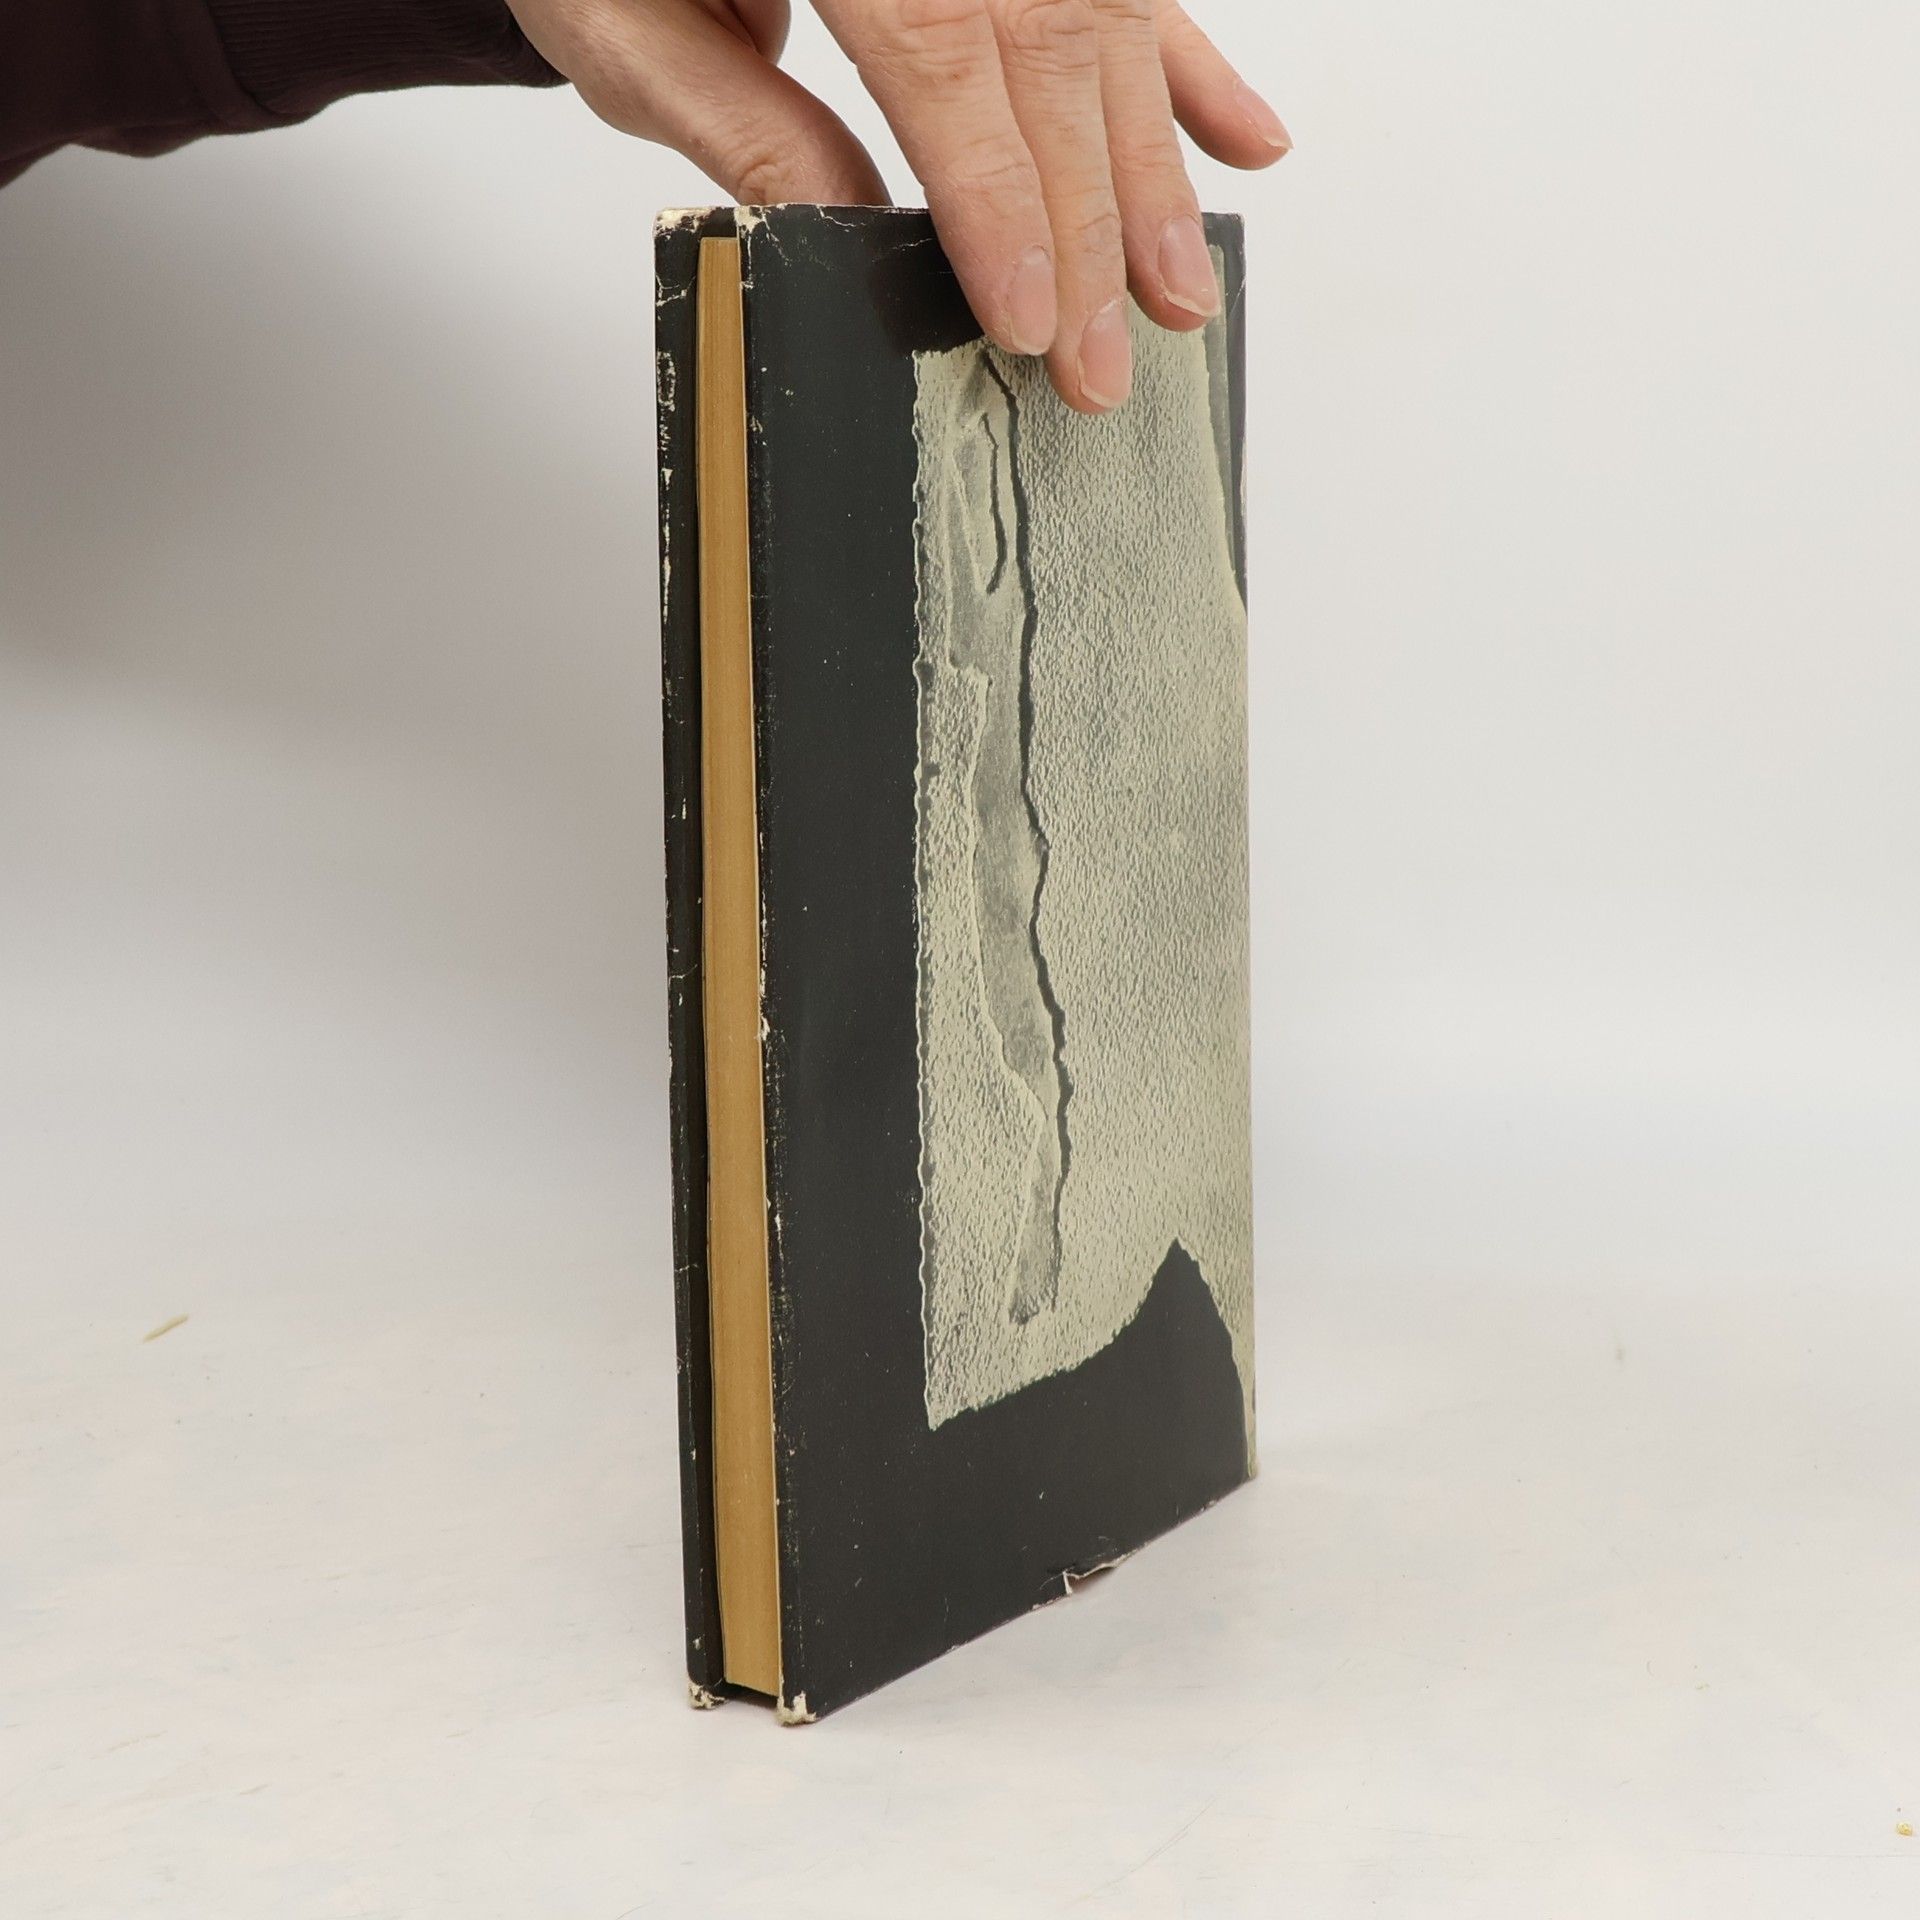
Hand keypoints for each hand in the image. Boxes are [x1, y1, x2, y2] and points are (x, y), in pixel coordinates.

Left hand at [507, 0, 1289, 411]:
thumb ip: (746, 122)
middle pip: (1049, 47)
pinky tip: (1246, 140)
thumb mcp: (622, 23)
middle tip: (1107, 361)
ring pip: (1106, 21)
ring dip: (1153, 168)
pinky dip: (1189, 65)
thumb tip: (861, 235)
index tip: (1031, 320)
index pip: (943, 54)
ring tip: (1181, 292)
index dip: (999, 198)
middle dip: (1089, 222)